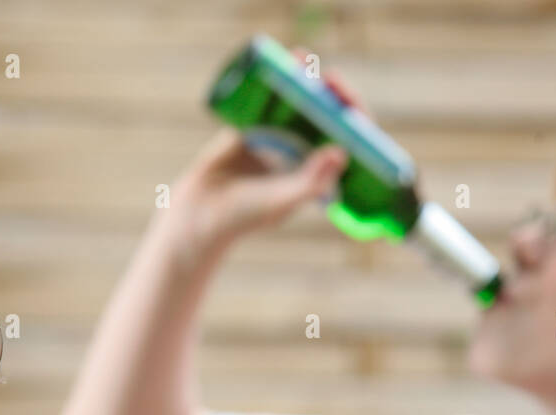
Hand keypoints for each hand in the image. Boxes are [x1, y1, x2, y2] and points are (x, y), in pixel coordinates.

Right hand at [167, 50, 360, 252]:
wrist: (202, 211)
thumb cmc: (246, 214)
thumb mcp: (282, 200)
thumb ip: (311, 181)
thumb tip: (341, 151)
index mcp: (317, 172)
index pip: (346, 141)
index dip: (354, 120)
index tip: (351, 105)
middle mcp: (301, 152)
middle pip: (324, 115)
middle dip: (329, 93)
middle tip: (328, 77)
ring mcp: (278, 137)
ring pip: (296, 101)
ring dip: (302, 78)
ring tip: (301, 58)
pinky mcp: (253, 126)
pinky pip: (268, 97)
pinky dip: (273, 79)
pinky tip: (276, 62)